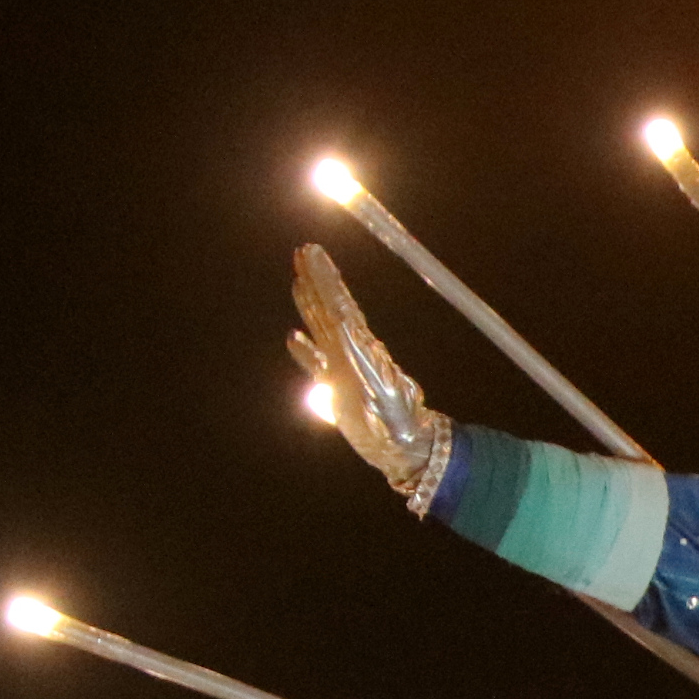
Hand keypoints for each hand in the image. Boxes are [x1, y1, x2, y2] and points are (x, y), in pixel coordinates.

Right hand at [289, 244, 452, 509]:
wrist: (405, 448)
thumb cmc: (400, 425)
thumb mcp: (387, 397)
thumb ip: (364, 363)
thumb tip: (350, 332)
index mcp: (362, 349)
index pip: (341, 306)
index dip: (326, 280)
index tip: (314, 253)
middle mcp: (352, 353)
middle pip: (330, 309)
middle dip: (317, 280)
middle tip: (304, 250)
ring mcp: (343, 369)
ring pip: (322, 329)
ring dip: (310, 303)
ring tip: (297, 278)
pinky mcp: (337, 389)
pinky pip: (316, 364)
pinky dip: (303, 351)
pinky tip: (292, 337)